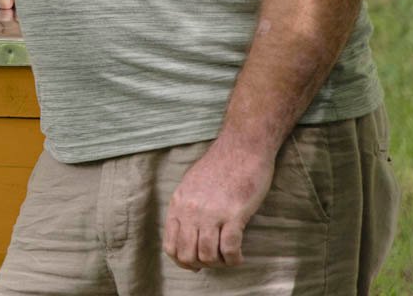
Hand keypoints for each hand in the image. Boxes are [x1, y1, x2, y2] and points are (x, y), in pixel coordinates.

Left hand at [162, 140, 275, 270]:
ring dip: (220, 264)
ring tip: (228, 258)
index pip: (170, 245)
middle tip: (214, 262)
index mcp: (178, 203)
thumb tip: (187, 233)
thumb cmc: (220, 165)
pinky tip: (239, 256)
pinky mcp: (234, 214)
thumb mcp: (191, 185)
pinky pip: (229, 249)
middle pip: (187, 254)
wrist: (241, 147)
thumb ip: (187, 207)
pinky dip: (234, 259)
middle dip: (201, 265)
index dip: (182, 261)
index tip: (195, 263)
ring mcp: (211, 213)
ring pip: (208, 256)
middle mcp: (191, 210)